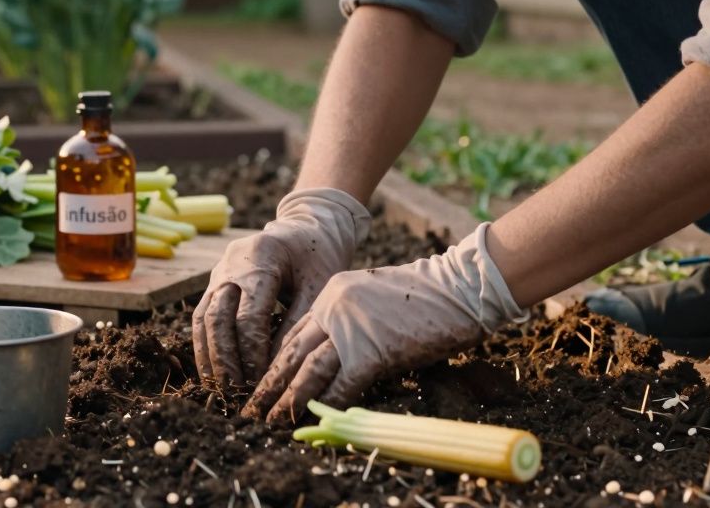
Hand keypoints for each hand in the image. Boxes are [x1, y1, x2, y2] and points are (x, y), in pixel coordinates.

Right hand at [192, 188, 370, 389]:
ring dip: (211, 356)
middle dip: (226, 359)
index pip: (249, 315)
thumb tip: (276, 370)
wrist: (306, 227)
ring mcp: (219, 270)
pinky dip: (205, 345)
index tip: (260, 380)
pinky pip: (202, 315)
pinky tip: (213, 371)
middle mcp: (232, 262)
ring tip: (223, 388)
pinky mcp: (214, 281)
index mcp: (261, 257)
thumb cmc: (318, 257)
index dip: (252, 352)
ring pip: (203, 318)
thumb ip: (297, 323)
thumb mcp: (318, 286)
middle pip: (218, 318)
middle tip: (237, 391)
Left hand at [244, 223, 526, 421]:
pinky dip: (327, 405)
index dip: (275, 362)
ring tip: (273, 420)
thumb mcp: (371, 298)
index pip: (293, 334)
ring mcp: (350, 330)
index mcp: (331, 294)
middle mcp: (333, 309)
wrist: (455, 289)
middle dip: (271, 384)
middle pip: (292, 352)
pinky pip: (341, 385)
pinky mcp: (371, 352)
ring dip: (288, 399)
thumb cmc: (422, 296)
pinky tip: (315, 420)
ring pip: (307, 370)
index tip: (261, 383)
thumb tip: (333, 355)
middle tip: (254, 408)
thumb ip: (347, 321)